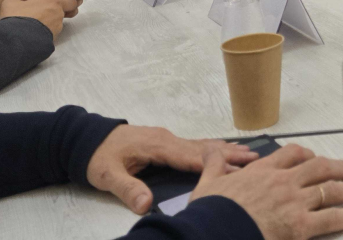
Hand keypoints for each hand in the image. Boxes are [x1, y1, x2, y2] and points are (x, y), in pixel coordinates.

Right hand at [0, 0, 78, 37]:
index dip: (68, 2)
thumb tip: (19, 1)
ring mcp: (56, 31)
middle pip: (62, 14)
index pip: (72, 2)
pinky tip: (29, 37)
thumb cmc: (16, 17)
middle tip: (38, 15)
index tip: (59, 3)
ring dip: (45, 26)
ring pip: (54, 26)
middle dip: (52, 14)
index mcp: (54, 3)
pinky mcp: (51, 43)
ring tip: (30, 28)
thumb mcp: (11, 2)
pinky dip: (41, 36)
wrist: (14, 41)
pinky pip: (47, 37)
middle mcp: (58, 17)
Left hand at [86, 127, 256, 214]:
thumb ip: (127, 189)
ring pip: (201, 145)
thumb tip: (146, 205)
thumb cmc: (97, 156)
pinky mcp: (165, 141)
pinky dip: (212, 148)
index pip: (191, 157)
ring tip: (248, 153)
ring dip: (224, 150)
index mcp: (157, 146)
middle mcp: (167, 139)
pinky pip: (194, 145)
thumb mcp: (107, 175)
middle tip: (255, 158)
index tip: (237, 168)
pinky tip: (222, 150)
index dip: (215, 164)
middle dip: (229, 154)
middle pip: (203, 148)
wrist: (87, 138)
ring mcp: (167, 138)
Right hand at [191, 145, 342, 239]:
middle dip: (338, 169)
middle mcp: (284, 181)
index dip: (308, 155)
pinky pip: (332, 218)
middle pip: (320, 167)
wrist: (214, 231)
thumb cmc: (211, 211)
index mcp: (264, 170)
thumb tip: (211, 151)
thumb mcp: (207, 183)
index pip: (293, 153)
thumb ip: (213, 164)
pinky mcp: (301, 226)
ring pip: (331, 189)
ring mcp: (295, 202)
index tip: (314, 159)